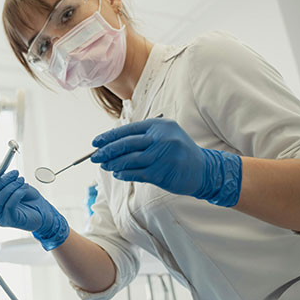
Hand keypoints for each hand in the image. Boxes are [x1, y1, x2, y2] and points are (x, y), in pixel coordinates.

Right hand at [0, 166, 68, 249]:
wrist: (42, 210)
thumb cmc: (25, 197)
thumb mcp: (11, 183)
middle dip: (1, 181)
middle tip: (14, 173)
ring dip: (10, 187)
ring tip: (21, 180)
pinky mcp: (10, 221)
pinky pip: (9, 206)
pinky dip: (16, 194)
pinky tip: (24, 188)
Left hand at [91, 117, 240, 205]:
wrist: (204, 170)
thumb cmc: (178, 152)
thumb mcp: (165, 136)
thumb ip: (143, 137)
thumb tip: (112, 144)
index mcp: (159, 125)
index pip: (127, 129)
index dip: (109, 137)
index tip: (96, 143)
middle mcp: (161, 138)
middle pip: (125, 144)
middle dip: (106, 151)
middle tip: (95, 157)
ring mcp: (161, 156)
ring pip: (128, 160)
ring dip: (113, 164)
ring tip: (105, 166)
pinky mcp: (161, 172)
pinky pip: (136, 173)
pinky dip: (124, 174)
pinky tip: (118, 174)